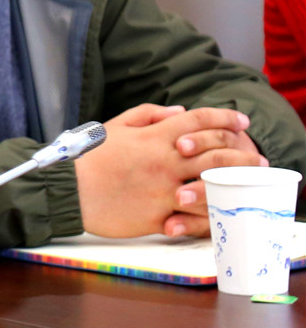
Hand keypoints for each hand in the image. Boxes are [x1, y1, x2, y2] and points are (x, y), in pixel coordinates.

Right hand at [75, 103, 266, 238]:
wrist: (70, 190)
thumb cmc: (90, 158)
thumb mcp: (116, 126)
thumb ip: (149, 114)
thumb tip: (179, 111)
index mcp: (155, 137)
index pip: (199, 120)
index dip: (225, 118)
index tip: (242, 122)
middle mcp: (165, 161)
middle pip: (217, 153)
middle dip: (243, 154)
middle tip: (256, 158)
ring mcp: (164, 189)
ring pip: (212, 186)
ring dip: (233, 185)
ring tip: (246, 186)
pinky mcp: (159, 215)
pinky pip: (194, 216)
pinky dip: (209, 213)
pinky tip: (221, 210)